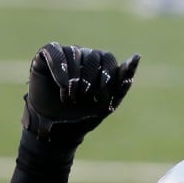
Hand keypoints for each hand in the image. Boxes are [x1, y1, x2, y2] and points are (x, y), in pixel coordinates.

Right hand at [22, 42, 139, 139]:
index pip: (108, 59)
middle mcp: (83, 56)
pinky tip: (63, 85)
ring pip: (74, 53)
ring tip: (71, 97)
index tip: (101, 96)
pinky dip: (60, 68)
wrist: (57, 130)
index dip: (106, 75)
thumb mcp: (108, 102)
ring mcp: (65, 55)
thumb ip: (123, 81)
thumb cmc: (84, 116)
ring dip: (74, 78)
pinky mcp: (46, 56)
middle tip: (85, 97)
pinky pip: (55, 52)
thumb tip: (137, 56)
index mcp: (100, 66)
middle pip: (92, 55)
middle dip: (90, 79)